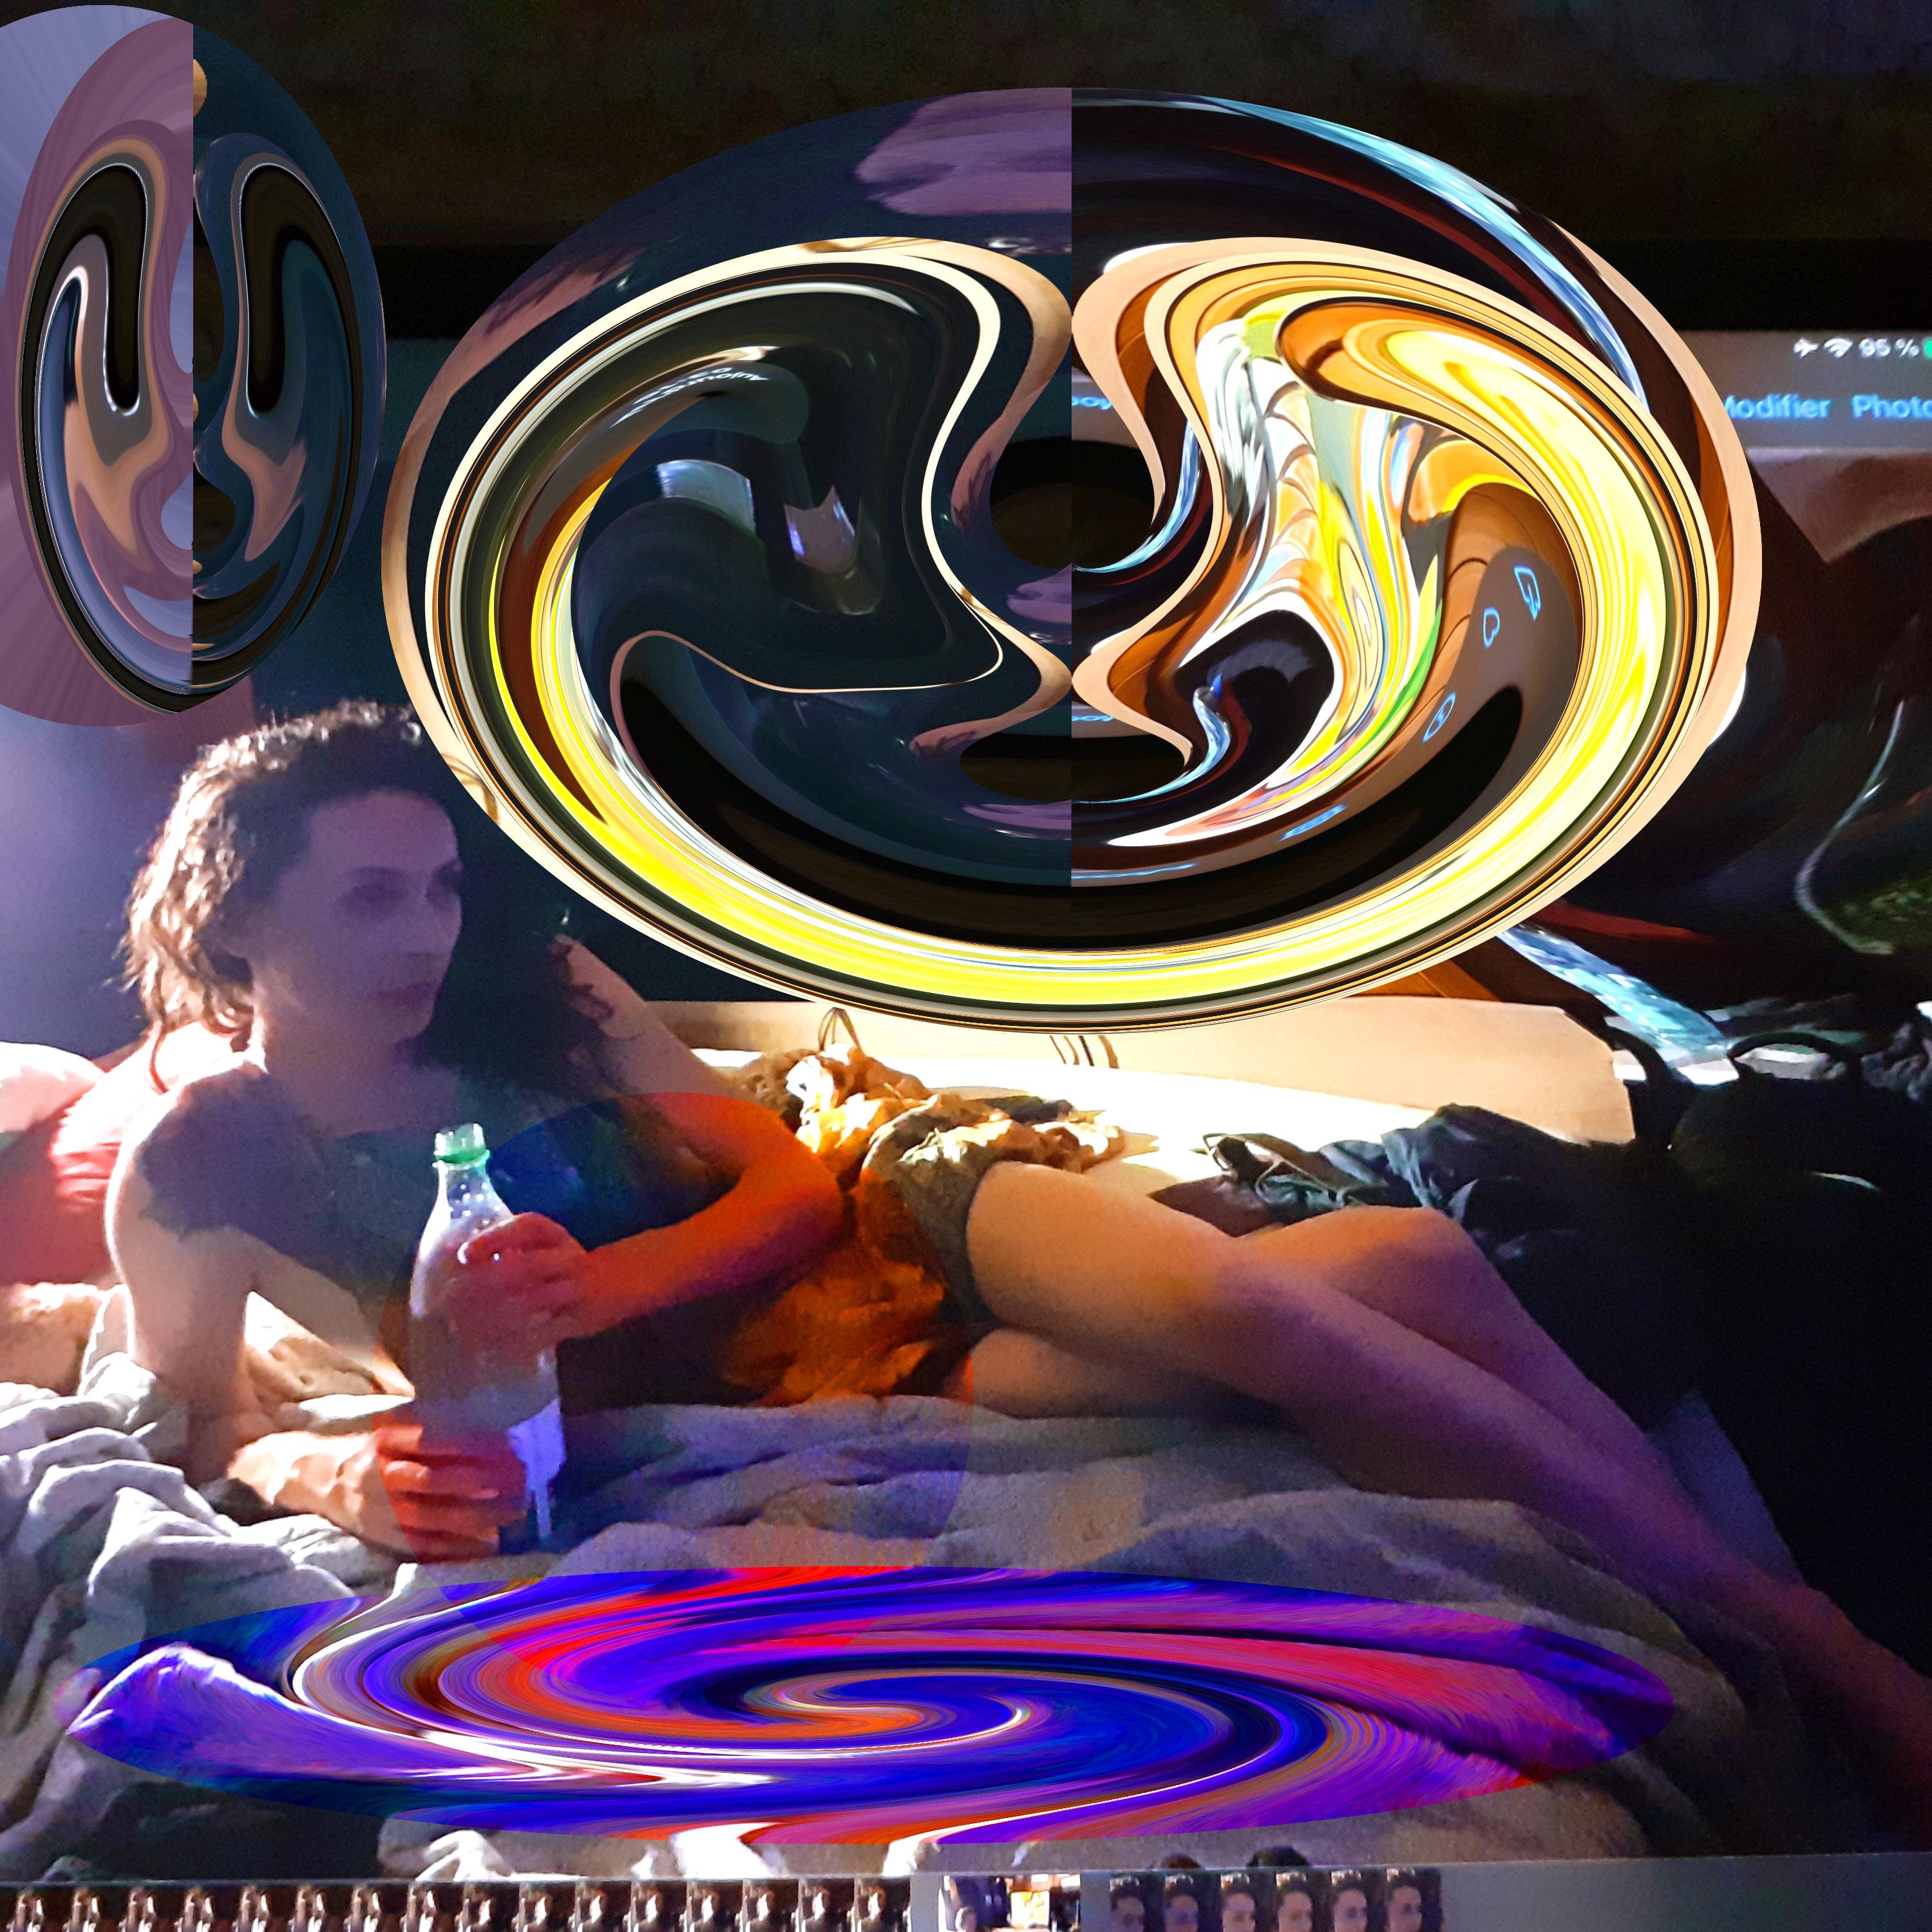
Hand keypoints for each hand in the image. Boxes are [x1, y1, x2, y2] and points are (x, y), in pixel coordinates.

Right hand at [227, 1420, 527, 1560]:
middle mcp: (380, 1474)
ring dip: (476, 1516)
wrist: (306, 1472)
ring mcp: (378, 1508)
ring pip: (431, 1515)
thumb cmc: (359, 1440)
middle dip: (482, 1482)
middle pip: (435, 1480)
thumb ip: (427, 1420)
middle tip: (521, 1480)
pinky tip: (486, 1543)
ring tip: (513, 1511)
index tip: (510, 1446)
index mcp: (384, 1439)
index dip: (474, 1445)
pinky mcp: (379, 1534)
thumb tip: (481, 1423)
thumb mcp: (389, 1418)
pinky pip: (420, 1545)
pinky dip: (454, 1547)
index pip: (434, 1441)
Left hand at [454, 1212, 599, 1349]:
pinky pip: (543, 1334)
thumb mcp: (543, 1244)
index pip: (527, 1228)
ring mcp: (575, 1290)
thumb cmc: (562, 1261)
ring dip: (493, 1317)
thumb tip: (453, 1252)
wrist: (618, 1280)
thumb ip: (506, 1246)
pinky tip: (487, 1347)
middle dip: (485, 1283)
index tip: (464, 1256)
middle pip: (527, 1267)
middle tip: (450, 1298)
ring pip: (532, 1303)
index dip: (495, 1239)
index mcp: (556, 1236)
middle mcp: (567, 1259)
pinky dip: (513, 1342)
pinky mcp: (578, 1321)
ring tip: (460, 1328)